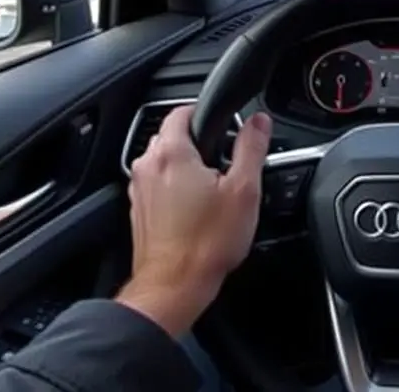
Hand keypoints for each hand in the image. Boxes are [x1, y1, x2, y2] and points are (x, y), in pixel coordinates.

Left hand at [117, 105, 271, 335]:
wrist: (174, 287)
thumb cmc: (206, 245)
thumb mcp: (244, 190)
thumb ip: (252, 148)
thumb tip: (259, 122)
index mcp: (172, 152)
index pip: (183, 110)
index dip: (208, 114)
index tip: (228, 129)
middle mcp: (148, 166)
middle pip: (174, 135)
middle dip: (201, 142)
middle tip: (227, 164)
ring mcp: (139, 189)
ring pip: (165, 160)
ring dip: (188, 166)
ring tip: (214, 190)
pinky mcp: (139, 209)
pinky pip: (159, 184)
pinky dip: (176, 188)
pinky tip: (198, 209)